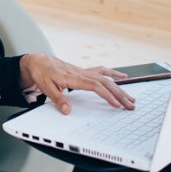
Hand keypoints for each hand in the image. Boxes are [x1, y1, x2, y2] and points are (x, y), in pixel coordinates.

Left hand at [19, 53, 135, 113]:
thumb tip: (67, 111)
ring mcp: (83, 71)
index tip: (116, 104)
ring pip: (106, 79)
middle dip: (119, 95)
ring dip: (120, 88)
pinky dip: (113, 74)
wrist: (39, 61)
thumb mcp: (46, 88)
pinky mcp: (84, 71)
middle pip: (105, 83)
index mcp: (72, 78)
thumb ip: (57, 99)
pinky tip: (123, 77)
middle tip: (130, 105)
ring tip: (131, 98)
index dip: (107, 95)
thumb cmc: (42, 73)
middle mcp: (81, 73)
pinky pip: (101, 71)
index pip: (94, 86)